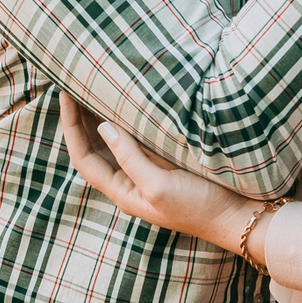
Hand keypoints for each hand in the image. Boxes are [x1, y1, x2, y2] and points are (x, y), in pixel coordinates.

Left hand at [58, 93, 256, 256]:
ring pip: (113, 142)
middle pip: (93, 148)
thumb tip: (103, 126)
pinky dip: (127, 121)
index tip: (65, 95)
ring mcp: (147, 174)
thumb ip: (129, 157)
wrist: (236, 218)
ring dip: (101, 118)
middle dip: (81, 119)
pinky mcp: (165, 165)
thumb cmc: (198, 207)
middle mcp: (129, 182)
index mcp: (121, 191)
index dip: (70, 126)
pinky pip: (137, 140)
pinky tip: (129, 105)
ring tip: (94, 89)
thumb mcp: (158, 184)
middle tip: (75, 84)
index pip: (82, 156)